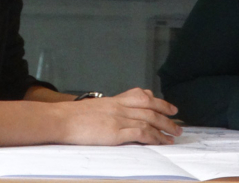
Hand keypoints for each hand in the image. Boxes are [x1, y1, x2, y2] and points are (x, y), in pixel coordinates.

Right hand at [59, 88, 181, 144]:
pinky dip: (153, 137)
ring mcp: (119, 119)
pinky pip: (140, 133)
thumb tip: (116, 115)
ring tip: (173, 136)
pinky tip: (160, 142)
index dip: (160, 101)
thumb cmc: (72, 117)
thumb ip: (110, 109)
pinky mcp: (115, 132)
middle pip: (151, 108)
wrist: (60, 119)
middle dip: (167, 117)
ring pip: (149, 120)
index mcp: (115, 100)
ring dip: (164, 129)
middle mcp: (120, 107)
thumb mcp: (95, 107)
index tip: (170, 107)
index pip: (143, 96)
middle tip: (177, 125)